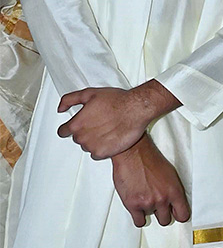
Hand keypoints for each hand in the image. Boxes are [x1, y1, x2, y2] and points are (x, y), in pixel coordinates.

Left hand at [57, 81, 177, 159]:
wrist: (136, 109)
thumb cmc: (117, 101)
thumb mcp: (89, 93)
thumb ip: (69, 100)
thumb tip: (60, 109)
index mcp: (76, 124)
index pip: (63, 131)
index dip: (69, 127)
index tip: (77, 126)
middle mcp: (82, 137)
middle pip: (77, 138)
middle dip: (85, 132)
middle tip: (98, 124)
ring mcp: (92, 146)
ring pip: (87, 146)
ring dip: (94, 140)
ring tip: (107, 129)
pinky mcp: (104, 153)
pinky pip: (97, 154)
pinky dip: (102, 148)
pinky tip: (110, 138)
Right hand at [111, 135, 190, 226]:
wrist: (133, 153)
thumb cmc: (150, 159)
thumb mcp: (170, 174)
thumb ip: (173, 190)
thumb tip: (173, 201)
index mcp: (175, 191)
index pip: (183, 215)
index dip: (179, 216)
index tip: (176, 215)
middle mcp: (163, 199)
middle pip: (166, 220)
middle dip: (162, 214)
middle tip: (158, 207)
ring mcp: (148, 203)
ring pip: (150, 217)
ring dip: (148, 210)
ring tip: (145, 198)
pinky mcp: (133, 205)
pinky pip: (139, 221)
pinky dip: (138, 217)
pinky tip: (138, 210)